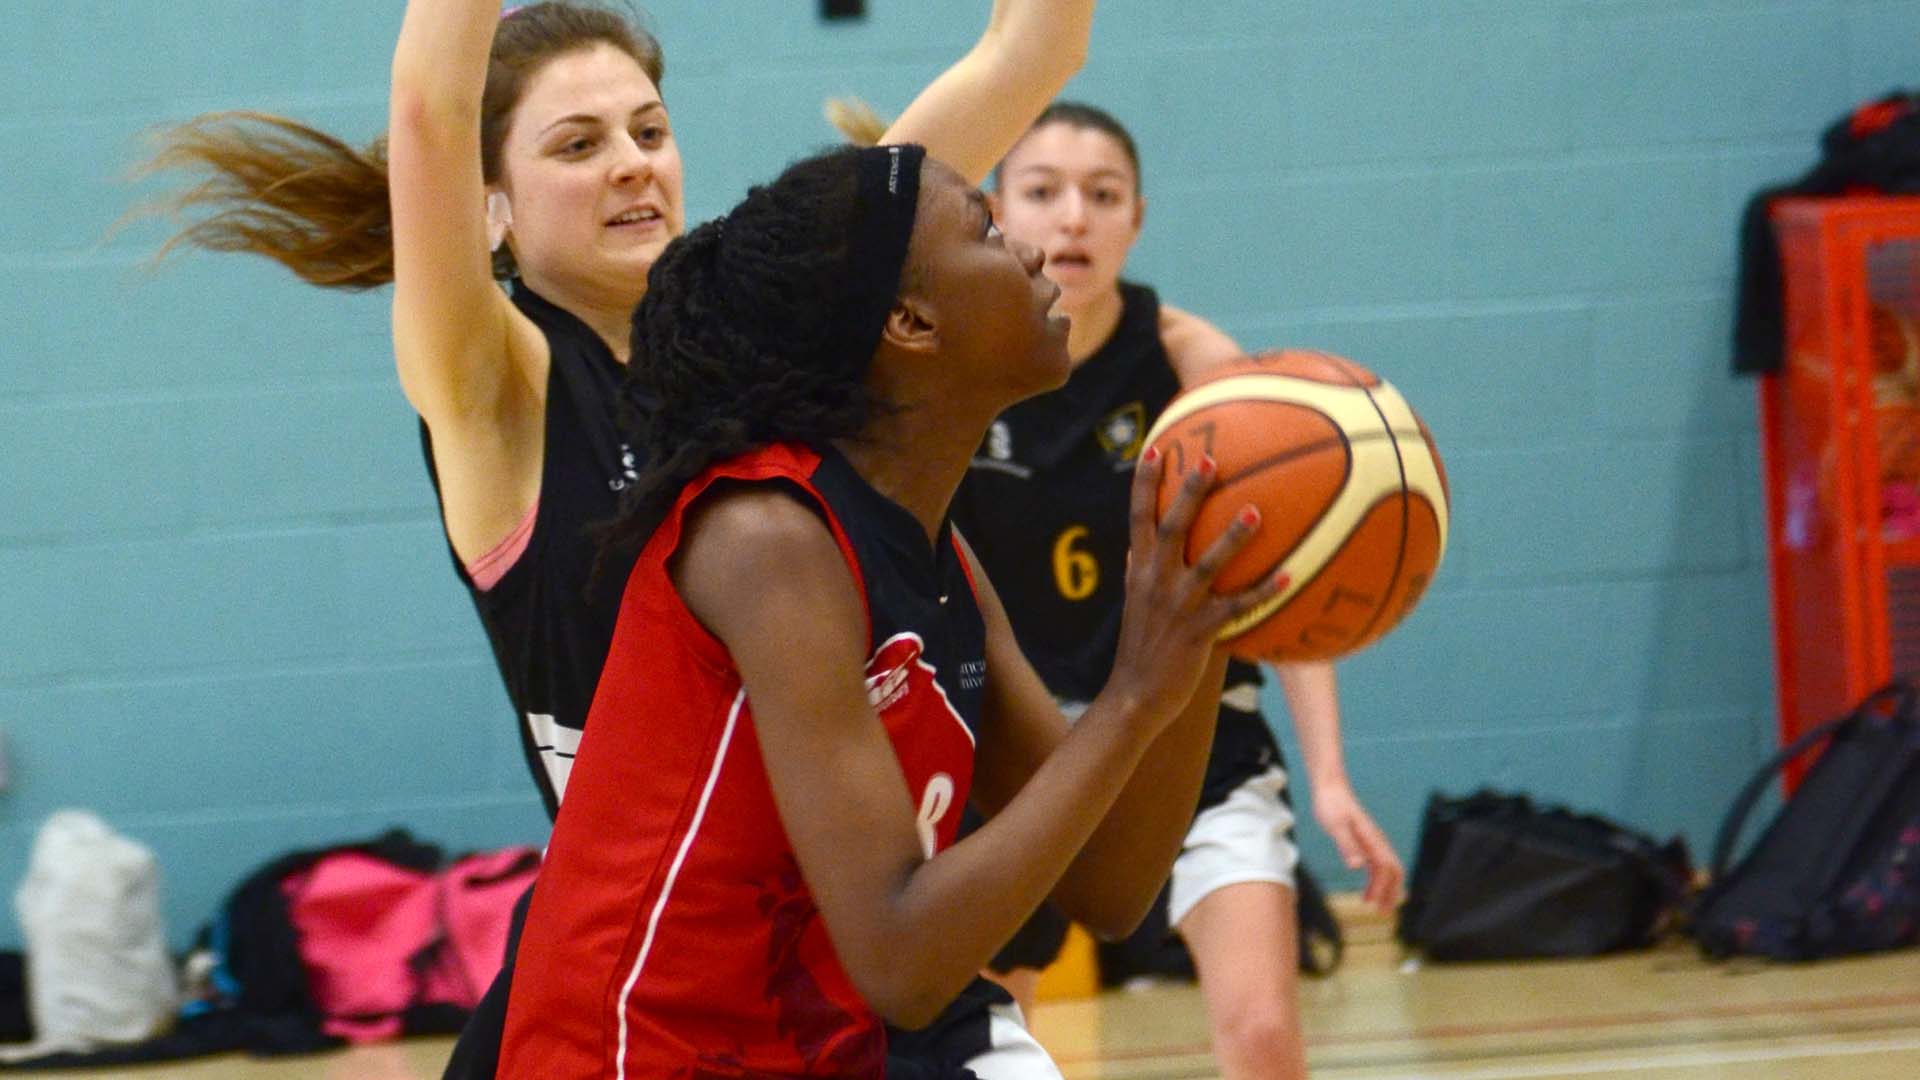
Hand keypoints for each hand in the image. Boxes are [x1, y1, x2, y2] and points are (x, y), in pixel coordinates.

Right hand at [1105, 447, 1284, 726]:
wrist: (1134, 697)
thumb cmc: (1140, 649)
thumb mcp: (1133, 604)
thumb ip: (1138, 572)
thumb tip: (1137, 547)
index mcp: (1139, 572)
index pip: (1138, 518)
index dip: (1145, 484)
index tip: (1154, 448)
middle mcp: (1155, 582)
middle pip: (1172, 528)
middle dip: (1189, 493)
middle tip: (1209, 460)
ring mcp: (1178, 606)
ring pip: (1207, 565)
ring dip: (1231, 537)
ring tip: (1255, 511)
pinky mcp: (1199, 633)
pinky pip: (1237, 608)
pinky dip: (1263, 592)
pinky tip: (1290, 577)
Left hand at [1313, 783, 1402, 911]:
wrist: (1330, 789)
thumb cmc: (1332, 806)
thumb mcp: (1336, 826)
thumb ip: (1347, 845)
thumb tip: (1357, 866)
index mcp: (1373, 840)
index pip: (1386, 868)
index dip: (1383, 887)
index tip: (1373, 904)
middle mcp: (1377, 842)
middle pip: (1393, 871)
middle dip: (1391, 892)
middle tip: (1383, 913)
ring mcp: (1372, 842)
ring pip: (1386, 870)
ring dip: (1384, 889)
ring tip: (1376, 907)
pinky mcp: (1364, 842)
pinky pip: (1377, 865)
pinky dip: (1376, 881)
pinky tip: (1367, 891)